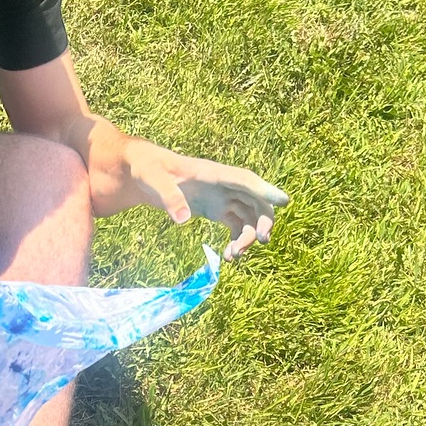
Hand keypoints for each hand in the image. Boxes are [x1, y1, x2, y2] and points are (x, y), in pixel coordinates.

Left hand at [127, 144, 288, 257]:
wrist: (141, 172)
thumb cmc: (147, 169)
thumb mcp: (152, 179)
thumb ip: (168, 197)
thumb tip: (183, 220)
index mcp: (213, 173)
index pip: (245, 180)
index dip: (265, 190)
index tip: (284, 201)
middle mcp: (223, 185)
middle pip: (255, 200)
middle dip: (263, 220)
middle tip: (260, 241)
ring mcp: (222, 197)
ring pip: (248, 217)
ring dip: (248, 237)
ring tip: (233, 256)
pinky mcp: (216, 209)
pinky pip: (236, 225)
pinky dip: (236, 241)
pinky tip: (228, 256)